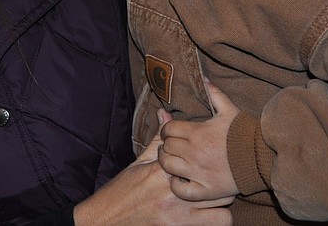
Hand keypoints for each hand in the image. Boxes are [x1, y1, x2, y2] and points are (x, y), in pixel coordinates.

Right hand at [73, 109, 232, 224]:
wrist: (106, 220)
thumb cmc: (122, 191)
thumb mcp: (139, 165)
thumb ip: (158, 142)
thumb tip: (165, 114)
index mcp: (162, 171)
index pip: (198, 154)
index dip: (209, 155)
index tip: (214, 154)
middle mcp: (172, 191)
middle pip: (214, 179)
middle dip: (218, 178)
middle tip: (216, 177)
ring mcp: (179, 213)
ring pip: (222, 203)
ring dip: (221, 200)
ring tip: (215, 198)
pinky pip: (218, 224)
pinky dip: (219, 220)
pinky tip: (211, 215)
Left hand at [159, 80, 240, 200]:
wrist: (263, 157)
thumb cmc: (245, 133)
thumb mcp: (229, 110)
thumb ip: (214, 94)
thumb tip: (203, 79)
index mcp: (198, 133)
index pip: (168, 129)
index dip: (168, 129)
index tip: (172, 132)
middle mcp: (194, 153)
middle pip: (165, 147)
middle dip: (167, 144)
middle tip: (173, 146)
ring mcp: (198, 172)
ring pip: (167, 166)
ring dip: (167, 162)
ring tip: (174, 160)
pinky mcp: (205, 189)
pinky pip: (180, 189)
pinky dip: (177, 184)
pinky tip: (181, 178)